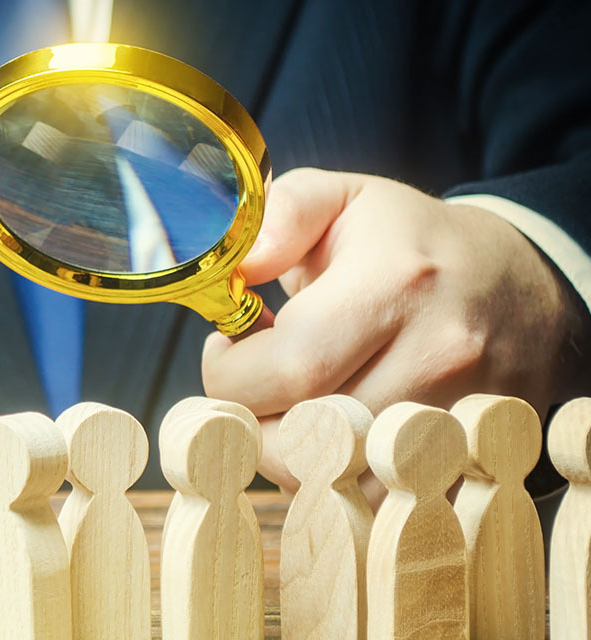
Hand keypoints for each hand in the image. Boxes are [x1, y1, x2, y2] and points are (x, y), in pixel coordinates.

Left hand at [202, 168, 588, 501]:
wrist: (519, 281)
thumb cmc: (410, 241)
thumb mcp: (344, 199)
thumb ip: (281, 216)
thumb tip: (241, 267)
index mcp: (394, 284)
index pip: (289, 369)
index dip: (232, 374)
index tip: (225, 351)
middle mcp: (436, 355)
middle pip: (310, 438)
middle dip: (253, 420)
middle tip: (252, 386)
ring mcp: (462, 412)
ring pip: (341, 482)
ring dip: (292, 457)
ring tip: (290, 407)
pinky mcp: (475, 453)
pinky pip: (383, 500)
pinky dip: (340, 481)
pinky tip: (330, 436)